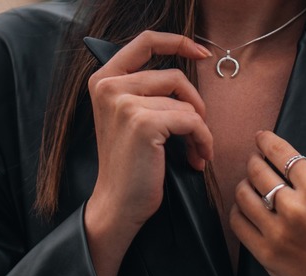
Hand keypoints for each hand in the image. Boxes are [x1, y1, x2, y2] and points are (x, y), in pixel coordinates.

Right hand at [86, 31, 213, 232]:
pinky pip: (192, 121)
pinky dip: (202, 141)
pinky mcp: (144, 123)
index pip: (145, 42)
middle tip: (198, 133)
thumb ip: (145, 91)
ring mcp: (125, 103)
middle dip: (196, 106)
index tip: (202, 53)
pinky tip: (196, 159)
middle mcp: (109, 86)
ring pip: (186, 103)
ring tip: (196, 152)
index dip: (178, 42)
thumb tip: (186, 75)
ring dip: (200, 131)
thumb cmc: (129, 166)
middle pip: (175, 76)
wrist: (118, 204)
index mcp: (103, 80)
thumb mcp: (129, 118)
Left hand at [229, 132, 305, 275]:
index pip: (282, 154)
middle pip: (257, 171)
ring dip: (244, 186)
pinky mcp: (266, 254)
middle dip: (254, 162)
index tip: (260, 138)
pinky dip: (239, 212)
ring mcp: (278, 232)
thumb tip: (283, 164)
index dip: (266, 141)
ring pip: (243, 195)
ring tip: (250, 187)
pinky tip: (246, 211)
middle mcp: (295, 207)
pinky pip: (238, 223)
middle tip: (255, 163)